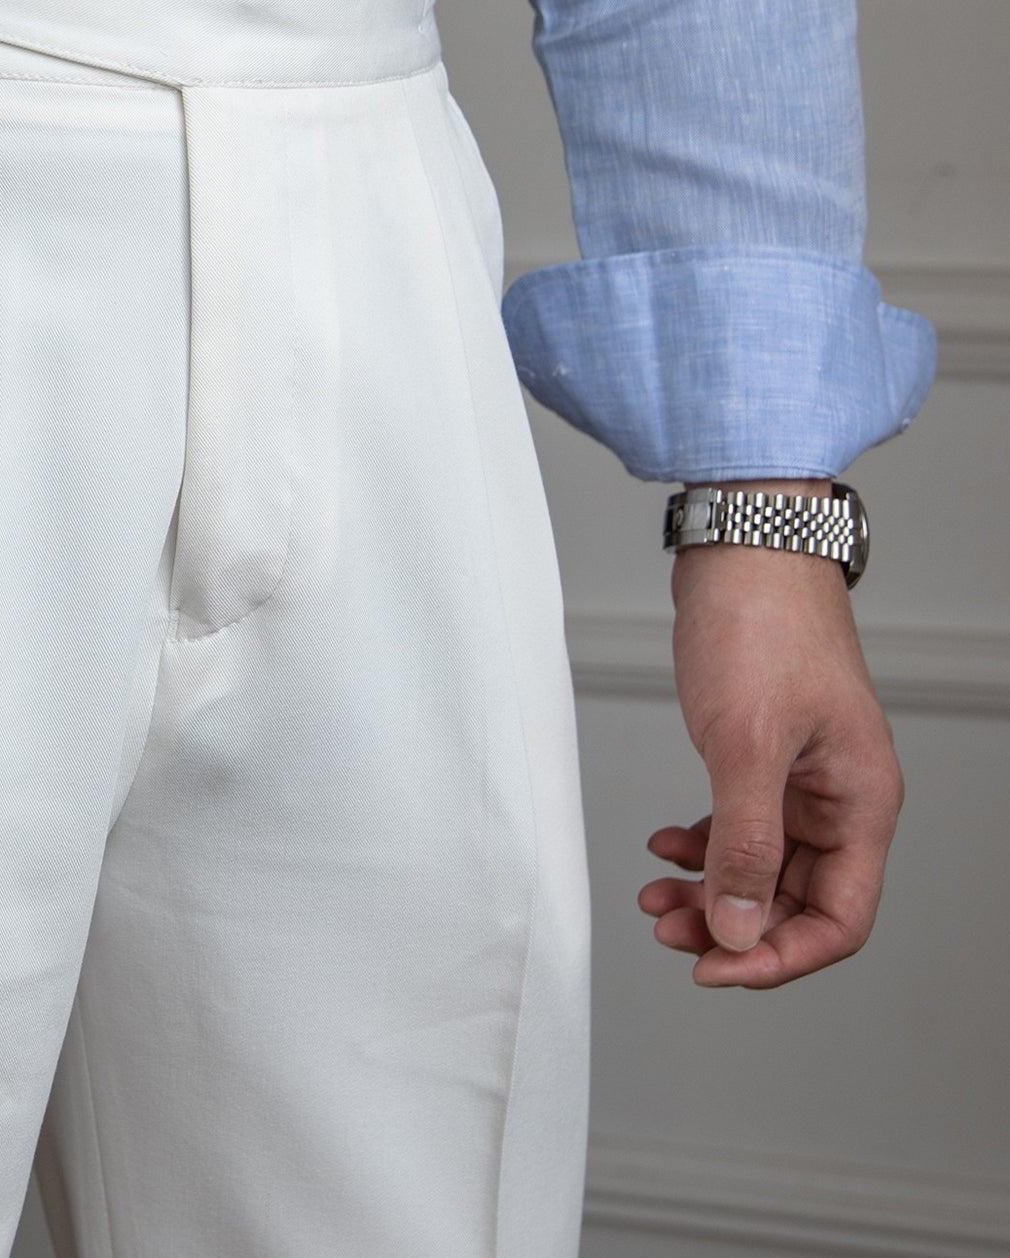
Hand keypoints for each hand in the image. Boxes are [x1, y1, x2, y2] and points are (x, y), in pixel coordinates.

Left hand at [640, 490, 902, 987]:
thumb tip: (739, 930)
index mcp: (858, 803)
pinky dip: (704, 840)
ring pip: (763, 862)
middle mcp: (839, 797)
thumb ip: (743, 842)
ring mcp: (802, 774)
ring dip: (712, 886)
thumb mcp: (745, 744)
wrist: (743, 545)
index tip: (712, 967)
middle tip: (665, 929)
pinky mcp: (765, 749)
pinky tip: (663, 842)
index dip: (778, 956)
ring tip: (654, 895)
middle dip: (732, 924)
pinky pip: (742, 821)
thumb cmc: (759, 626)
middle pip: (796, 898)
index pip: (839, 919)